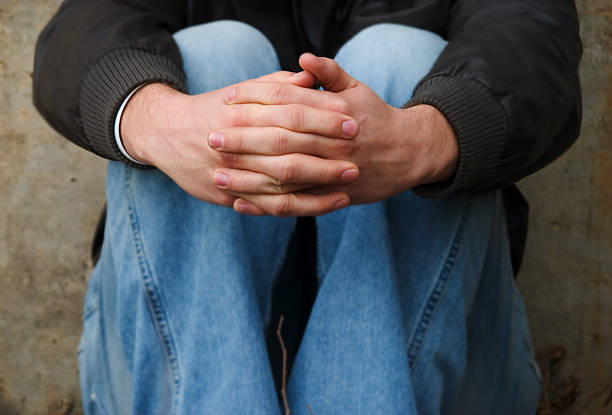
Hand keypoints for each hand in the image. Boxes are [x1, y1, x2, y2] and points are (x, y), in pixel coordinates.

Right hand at [120, 71, 359, 214]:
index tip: (351, 121)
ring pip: (280, 184)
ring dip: (317, 187)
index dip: (323, 119)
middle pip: (287, 151)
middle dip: (325, 156)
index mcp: (242, 111)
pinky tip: (324, 205)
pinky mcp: (228, 195)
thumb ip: (277, 85)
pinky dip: (298, 206)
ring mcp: (231, 172)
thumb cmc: (213, 109)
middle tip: (356, 159)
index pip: (290, 114)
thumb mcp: (241, 91)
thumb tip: (312, 77)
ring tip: (347, 187)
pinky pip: (269, 205)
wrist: (166, 134)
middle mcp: (235, 143)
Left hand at [215, 54, 457, 214]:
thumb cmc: (378, 117)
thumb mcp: (358, 90)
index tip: (227, 100)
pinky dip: (266, 206)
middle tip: (211, 137)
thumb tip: (303, 57)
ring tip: (217, 176)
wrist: (410, 153)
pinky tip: (241, 204)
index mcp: (335, 113)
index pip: (288, 103)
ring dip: (249, 178)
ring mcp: (332, 174)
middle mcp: (333, 144)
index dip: (256, 101)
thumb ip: (330, 73)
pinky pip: (296, 206)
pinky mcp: (332, 197)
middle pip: (281, 141)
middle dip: (244, 140)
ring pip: (285, 177)